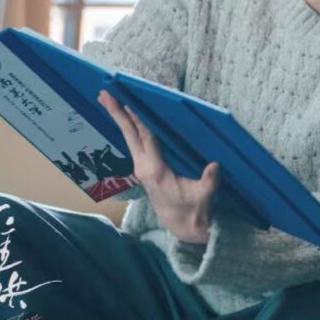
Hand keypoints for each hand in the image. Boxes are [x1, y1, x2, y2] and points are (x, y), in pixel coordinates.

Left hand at [97, 90, 219, 243]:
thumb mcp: (204, 196)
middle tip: (104, 93)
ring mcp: (142, 168)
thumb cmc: (193, 209)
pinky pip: (135, 142)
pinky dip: (129, 127)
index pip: (146, 139)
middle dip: (116, 113)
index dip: (137, 119)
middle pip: (129, 134)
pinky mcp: (144, 168)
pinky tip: (125, 118)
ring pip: (129, 137)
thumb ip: (209, 181)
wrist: (182, 226)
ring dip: (119, 118)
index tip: (127, 102)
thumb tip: (215, 165)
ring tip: (108, 99)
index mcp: (156, 170)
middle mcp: (144, 167)